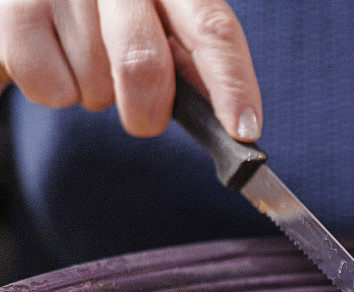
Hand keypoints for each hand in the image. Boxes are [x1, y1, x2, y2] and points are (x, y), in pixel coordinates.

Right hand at [0, 0, 260, 140]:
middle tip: (143, 119)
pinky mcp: (17, 4)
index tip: (244, 130)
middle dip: (147, 111)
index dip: (232, 83)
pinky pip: (49, 86)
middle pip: (144, 64)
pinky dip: (57, 93)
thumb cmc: (113, 19)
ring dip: (97, 96)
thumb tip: (238, 120)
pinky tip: (56, 62)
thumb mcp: (163, 27)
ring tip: (88, 66)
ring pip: (93, 79)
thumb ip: (195, 62)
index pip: (214, 29)